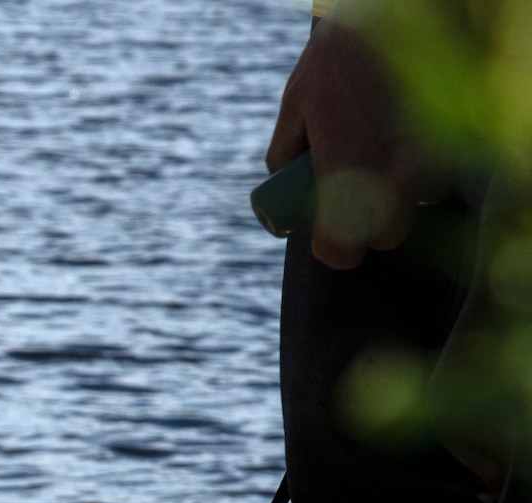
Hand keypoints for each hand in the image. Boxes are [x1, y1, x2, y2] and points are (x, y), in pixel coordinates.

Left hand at [267, 13, 446, 269]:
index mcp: (343, 175)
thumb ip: (283, 154)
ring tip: (383, 165)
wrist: (392, 19)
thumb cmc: (333, 62)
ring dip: (403, 197)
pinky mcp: (451, 140)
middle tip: (355, 204)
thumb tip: (280, 182)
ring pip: (420, 205)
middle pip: (386, 236)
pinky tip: (406, 144)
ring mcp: (427, 160)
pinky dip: (426, 169)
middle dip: (370, 228)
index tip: (328, 241)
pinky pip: (441, 174)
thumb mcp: (294, 108)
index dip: (333, 251)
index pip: (342, 252)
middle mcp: (389, 176)